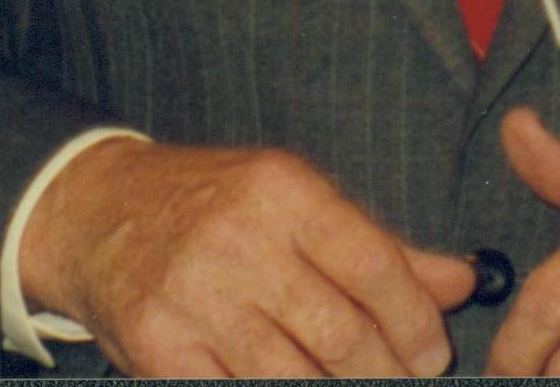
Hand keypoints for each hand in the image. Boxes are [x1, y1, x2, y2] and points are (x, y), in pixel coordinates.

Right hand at [20, 136, 476, 376]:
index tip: (433, 354)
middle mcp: (238, 240)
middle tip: (400, 384)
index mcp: (283, 191)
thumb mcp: (295, 201)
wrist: (96, 212)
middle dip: (385, 374)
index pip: (374, 267)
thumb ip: (379, 247)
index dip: (415, 322)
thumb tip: (463, 282)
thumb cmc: (213, 207)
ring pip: (292, 377)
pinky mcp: (157, 348)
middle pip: (340, 333)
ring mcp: (193, 298)